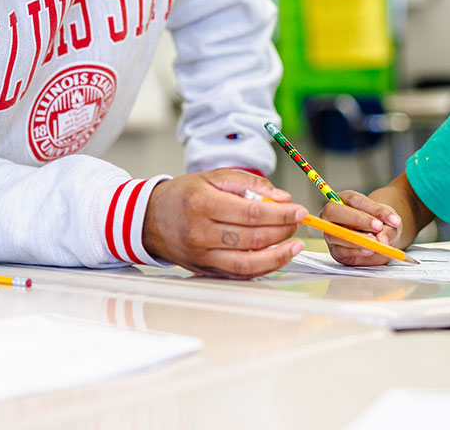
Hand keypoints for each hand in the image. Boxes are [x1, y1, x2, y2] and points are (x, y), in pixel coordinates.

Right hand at [142, 169, 306, 277]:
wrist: (151, 219)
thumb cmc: (185, 194)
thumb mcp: (214, 176)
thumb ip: (249, 184)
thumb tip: (281, 198)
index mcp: (203, 203)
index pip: (251, 212)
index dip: (280, 213)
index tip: (299, 210)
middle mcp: (201, 232)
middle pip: (252, 238)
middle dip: (283, 230)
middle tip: (297, 222)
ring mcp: (202, 256)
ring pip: (248, 263)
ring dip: (278, 255)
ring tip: (294, 245)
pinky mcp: (205, 270)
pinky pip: (239, 274)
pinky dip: (262, 268)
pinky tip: (276, 257)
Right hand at [320, 189, 403, 266]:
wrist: (380, 240)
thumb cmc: (381, 225)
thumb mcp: (389, 224)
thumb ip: (388, 229)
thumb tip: (381, 239)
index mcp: (344, 199)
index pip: (353, 199)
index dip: (371, 208)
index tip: (391, 219)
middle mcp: (332, 214)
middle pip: (334, 211)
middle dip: (356, 218)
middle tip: (378, 227)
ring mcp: (331, 233)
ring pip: (336, 232)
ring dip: (357, 238)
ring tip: (376, 242)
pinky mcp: (336, 251)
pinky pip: (341, 251)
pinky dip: (356, 251)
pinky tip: (369, 250)